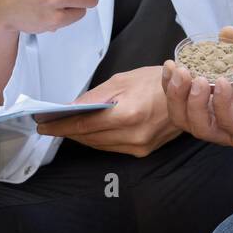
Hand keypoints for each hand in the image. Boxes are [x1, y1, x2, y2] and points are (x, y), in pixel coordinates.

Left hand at [36, 66, 179, 156]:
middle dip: (67, 131)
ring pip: (98, 145)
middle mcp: (133, 135)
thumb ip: (95, 97)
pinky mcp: (143, 151)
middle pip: (89, 138)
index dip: (61, 126)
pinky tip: (86, 132)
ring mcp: (139, 146)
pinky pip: (111, 148)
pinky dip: (96, 140)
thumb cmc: (157, 82)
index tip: (44, 126)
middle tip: (48, 126)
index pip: (85, 124)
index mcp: (128, 114)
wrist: (188, 95)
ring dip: (80, 137)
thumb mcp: (122, 80)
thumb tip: (71, 108)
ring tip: (64, 128)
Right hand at [160, 57, 232, 150]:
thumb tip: (224, 31)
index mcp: (209, 107)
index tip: (169, 63)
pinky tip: (222, 84)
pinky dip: (222, 103)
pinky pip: (228, 121)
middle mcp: (215, 122)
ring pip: (199, 125)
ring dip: (193, 102)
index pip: (179, 102)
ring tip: (198, 79)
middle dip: (175, 94)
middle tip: (179, 72)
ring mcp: (230, 131)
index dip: (169, 84)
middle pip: (181, 117)